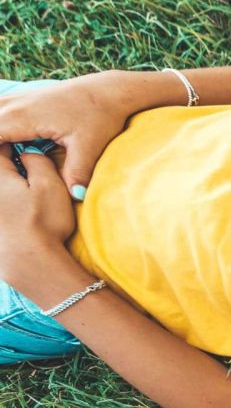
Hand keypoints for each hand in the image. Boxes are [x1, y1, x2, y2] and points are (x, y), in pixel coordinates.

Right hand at [0, 72, 145, 198]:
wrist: (108, 91)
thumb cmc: (99, 116)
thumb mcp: (89, 146)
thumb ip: (78, 171)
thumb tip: (74, 196)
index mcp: (23, 117)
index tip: (3, 172)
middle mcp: (14, 105)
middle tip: (4, 168)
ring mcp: (16, 99)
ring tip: (6, 159)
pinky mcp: (21, 100)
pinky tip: (7, 145)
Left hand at [0, 145, 84, 290]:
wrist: (28, 262)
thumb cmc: (43, 223)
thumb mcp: (49, 186)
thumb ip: (37, 161)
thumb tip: (27, 150)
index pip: (1, 147)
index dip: (14, 146)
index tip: (27, 149)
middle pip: (1, 170)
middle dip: (10, 167)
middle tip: (26, 171)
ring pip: (3, 191)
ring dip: (10, 190)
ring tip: (25, 198)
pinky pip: (2, 207)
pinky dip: (8, 206)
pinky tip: (16, 214)